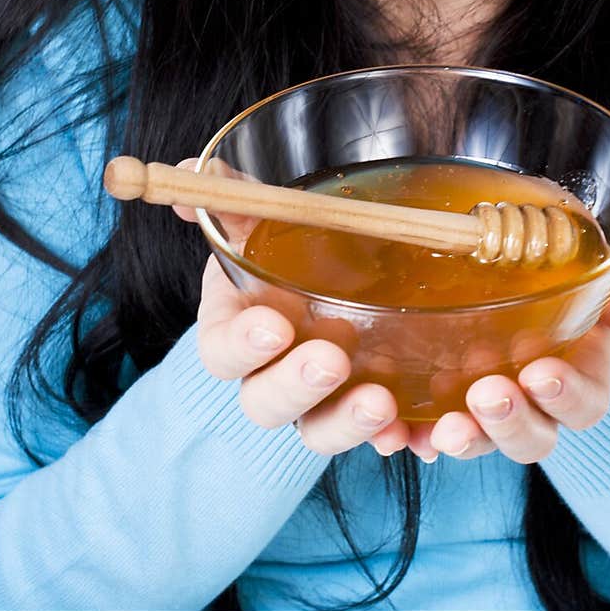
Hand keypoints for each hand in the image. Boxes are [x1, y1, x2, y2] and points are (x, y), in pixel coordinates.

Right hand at [173, 160, 411, 456]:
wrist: (334, 269)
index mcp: (234, 330)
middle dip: (297, 386)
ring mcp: (316, 402)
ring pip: (317, 431)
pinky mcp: (360, 411)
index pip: (221, 353)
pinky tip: (413, 431)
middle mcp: (269, 376)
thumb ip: (232, 195)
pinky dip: (390, 439)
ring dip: (345, 424)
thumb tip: (196, 171)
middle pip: (266, 404)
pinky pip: (373, 440)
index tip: (274, 324)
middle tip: (332, 359)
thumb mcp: (260, 217)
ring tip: (381, 402)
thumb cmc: (285, 247)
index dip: (241, 346)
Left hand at [405, 274, 609, 463]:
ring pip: (481, 443)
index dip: (566, 397)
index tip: (540, 373)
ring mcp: (484, 408)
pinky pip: (426, 433)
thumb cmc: (547, 259)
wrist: (489, 250)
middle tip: (488, 394)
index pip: (583, 405)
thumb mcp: (583, 260)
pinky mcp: (437, 402)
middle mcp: (531, 403)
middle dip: (511, 424)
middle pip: (533, 439)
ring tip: (445, 428)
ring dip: (466, 440)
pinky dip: (413, 437)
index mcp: (575, 373)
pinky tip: (400, 433)